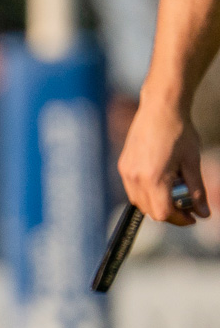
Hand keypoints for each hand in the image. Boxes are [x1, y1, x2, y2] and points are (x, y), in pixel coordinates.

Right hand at [119, 98, 209, 225]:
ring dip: (156, 203)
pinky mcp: (123, 166)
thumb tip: (203, 212)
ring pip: (140, 202)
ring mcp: (126, 172)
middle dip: (169, 212)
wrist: (160, 108)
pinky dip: (147, 192)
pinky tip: (161, 180)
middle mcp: (135, 178)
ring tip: (174, 190)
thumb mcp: (192, 162)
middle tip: (186, 205)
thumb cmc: (179, 131)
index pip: (162, 213)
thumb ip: (196, 191)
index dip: (179, 219)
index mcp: (153, 179)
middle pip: (150, 211)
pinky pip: (133, 189)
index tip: (192, 217)